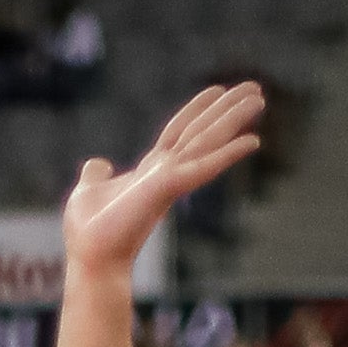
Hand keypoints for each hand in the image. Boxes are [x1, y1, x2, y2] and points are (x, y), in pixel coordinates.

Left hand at [62, 83, 262, 275]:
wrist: (91, 257)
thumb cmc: (88, 234)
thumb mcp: (88, 192)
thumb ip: (96, 175)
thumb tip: (96, 166)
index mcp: (150, 171)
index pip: (178, 132)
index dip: (197, 109)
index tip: (217, 90)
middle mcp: (166, 172)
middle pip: (201, 131)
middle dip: (227, 109)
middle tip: (255, 89)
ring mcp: (171, 179)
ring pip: (209, 140)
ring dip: (234, 119)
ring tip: (259, 97)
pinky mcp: (170, 187)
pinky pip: (206, 166)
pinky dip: (229, 154)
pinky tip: (253, 141)